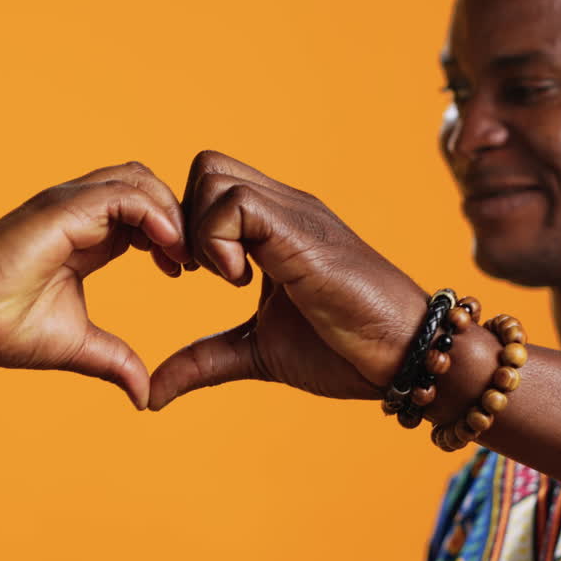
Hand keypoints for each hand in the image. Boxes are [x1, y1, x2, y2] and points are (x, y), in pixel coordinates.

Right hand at [0, 162, 190, 408]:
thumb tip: (144, 397)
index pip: (144, 211)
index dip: (172, 233)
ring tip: (182, 256)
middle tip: (193, 261)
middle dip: (178, 215)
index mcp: (88, 236)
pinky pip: (122, 195)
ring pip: (138, 180)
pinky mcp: (60, 209)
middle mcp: (79, 213)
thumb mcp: (80, 346)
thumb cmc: (5, 330)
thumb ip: (116, 361)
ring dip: (170, 212)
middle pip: (146, 185)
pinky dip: (154, 214)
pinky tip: (166, 251)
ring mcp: (68, 205)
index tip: (187, 270)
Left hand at [149, 151, 427, 409]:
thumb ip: (204, 361)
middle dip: (183, 218)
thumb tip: (152, 394)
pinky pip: (237, 203)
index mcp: (272, 228)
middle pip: (206, 165)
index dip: (182, 225)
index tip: (184, 275)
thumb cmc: (345, 351)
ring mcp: (294, 214)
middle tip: (195, 272)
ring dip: (200, 229)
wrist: (409, 356)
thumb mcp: (257, 353)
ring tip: (226, 279)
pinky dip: (220, 240)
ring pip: (213, 173)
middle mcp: (283, 208)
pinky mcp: (301, 232)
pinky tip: (241, 281)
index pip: (209, 186)